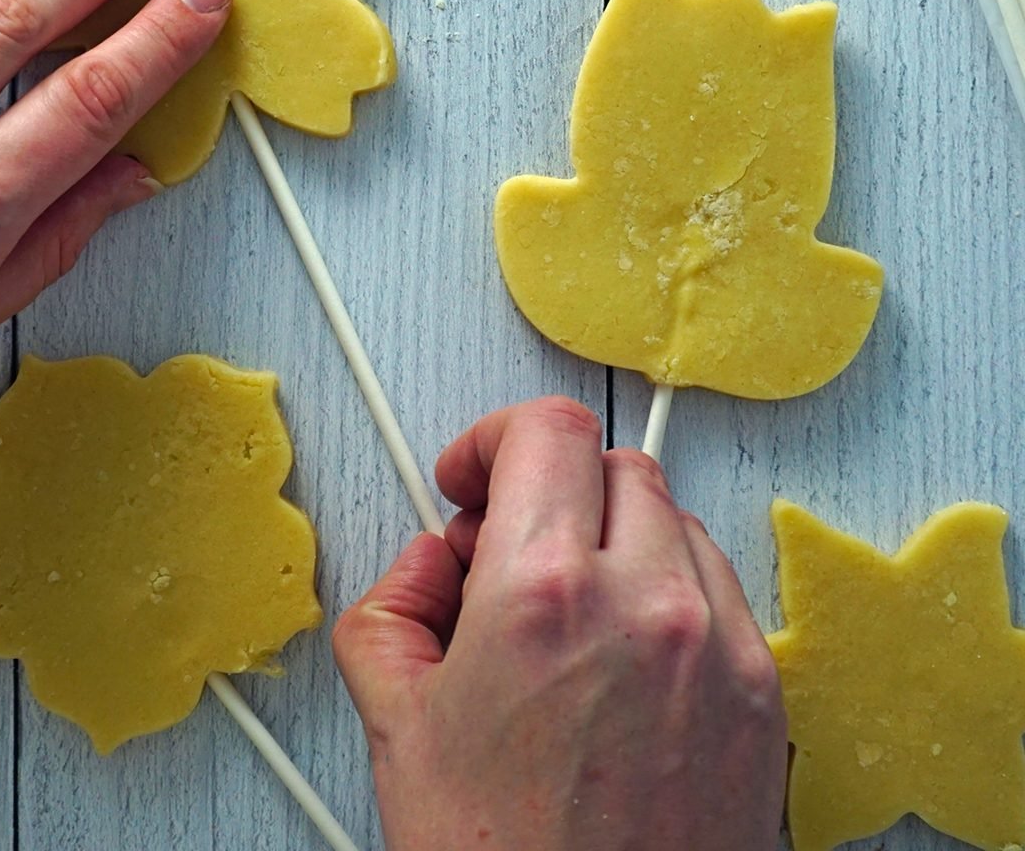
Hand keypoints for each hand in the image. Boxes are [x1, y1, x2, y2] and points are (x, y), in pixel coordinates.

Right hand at [333, 397, 786, 849]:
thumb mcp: (397, 725)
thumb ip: (391, 605)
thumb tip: (428, 561)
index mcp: (542, 595)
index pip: (544, 431)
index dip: (494, 437)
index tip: (474, 476)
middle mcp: (644, 603)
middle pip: (608, 464)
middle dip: (548, 490)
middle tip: (509, 549)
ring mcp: (718, 644)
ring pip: (668, 517)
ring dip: (610, 538)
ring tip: (567, 611)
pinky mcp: (764, 690)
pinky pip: (715, 585)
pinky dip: (665, 589)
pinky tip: (624, 654)